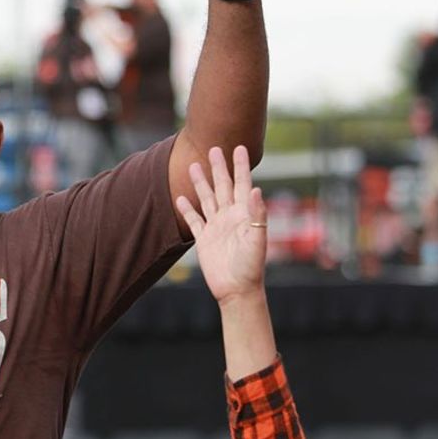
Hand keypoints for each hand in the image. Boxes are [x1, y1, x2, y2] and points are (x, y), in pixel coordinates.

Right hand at [175, 145, 267, 304]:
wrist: (237, 290)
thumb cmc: (251, 267)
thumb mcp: (257, 240)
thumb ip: (257, 215)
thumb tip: (256, 189)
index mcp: (245, 214)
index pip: (243, 184)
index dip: (241, 166)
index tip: (239, 147)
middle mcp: (230, 217)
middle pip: (223, 187)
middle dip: (219, 168)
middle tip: (213, 148)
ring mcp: (216, 227)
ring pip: (207, 199)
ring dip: (201, 183)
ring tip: (194, 166)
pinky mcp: (204, 239)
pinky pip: (194, 220)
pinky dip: (187, 209)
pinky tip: (180, 198)